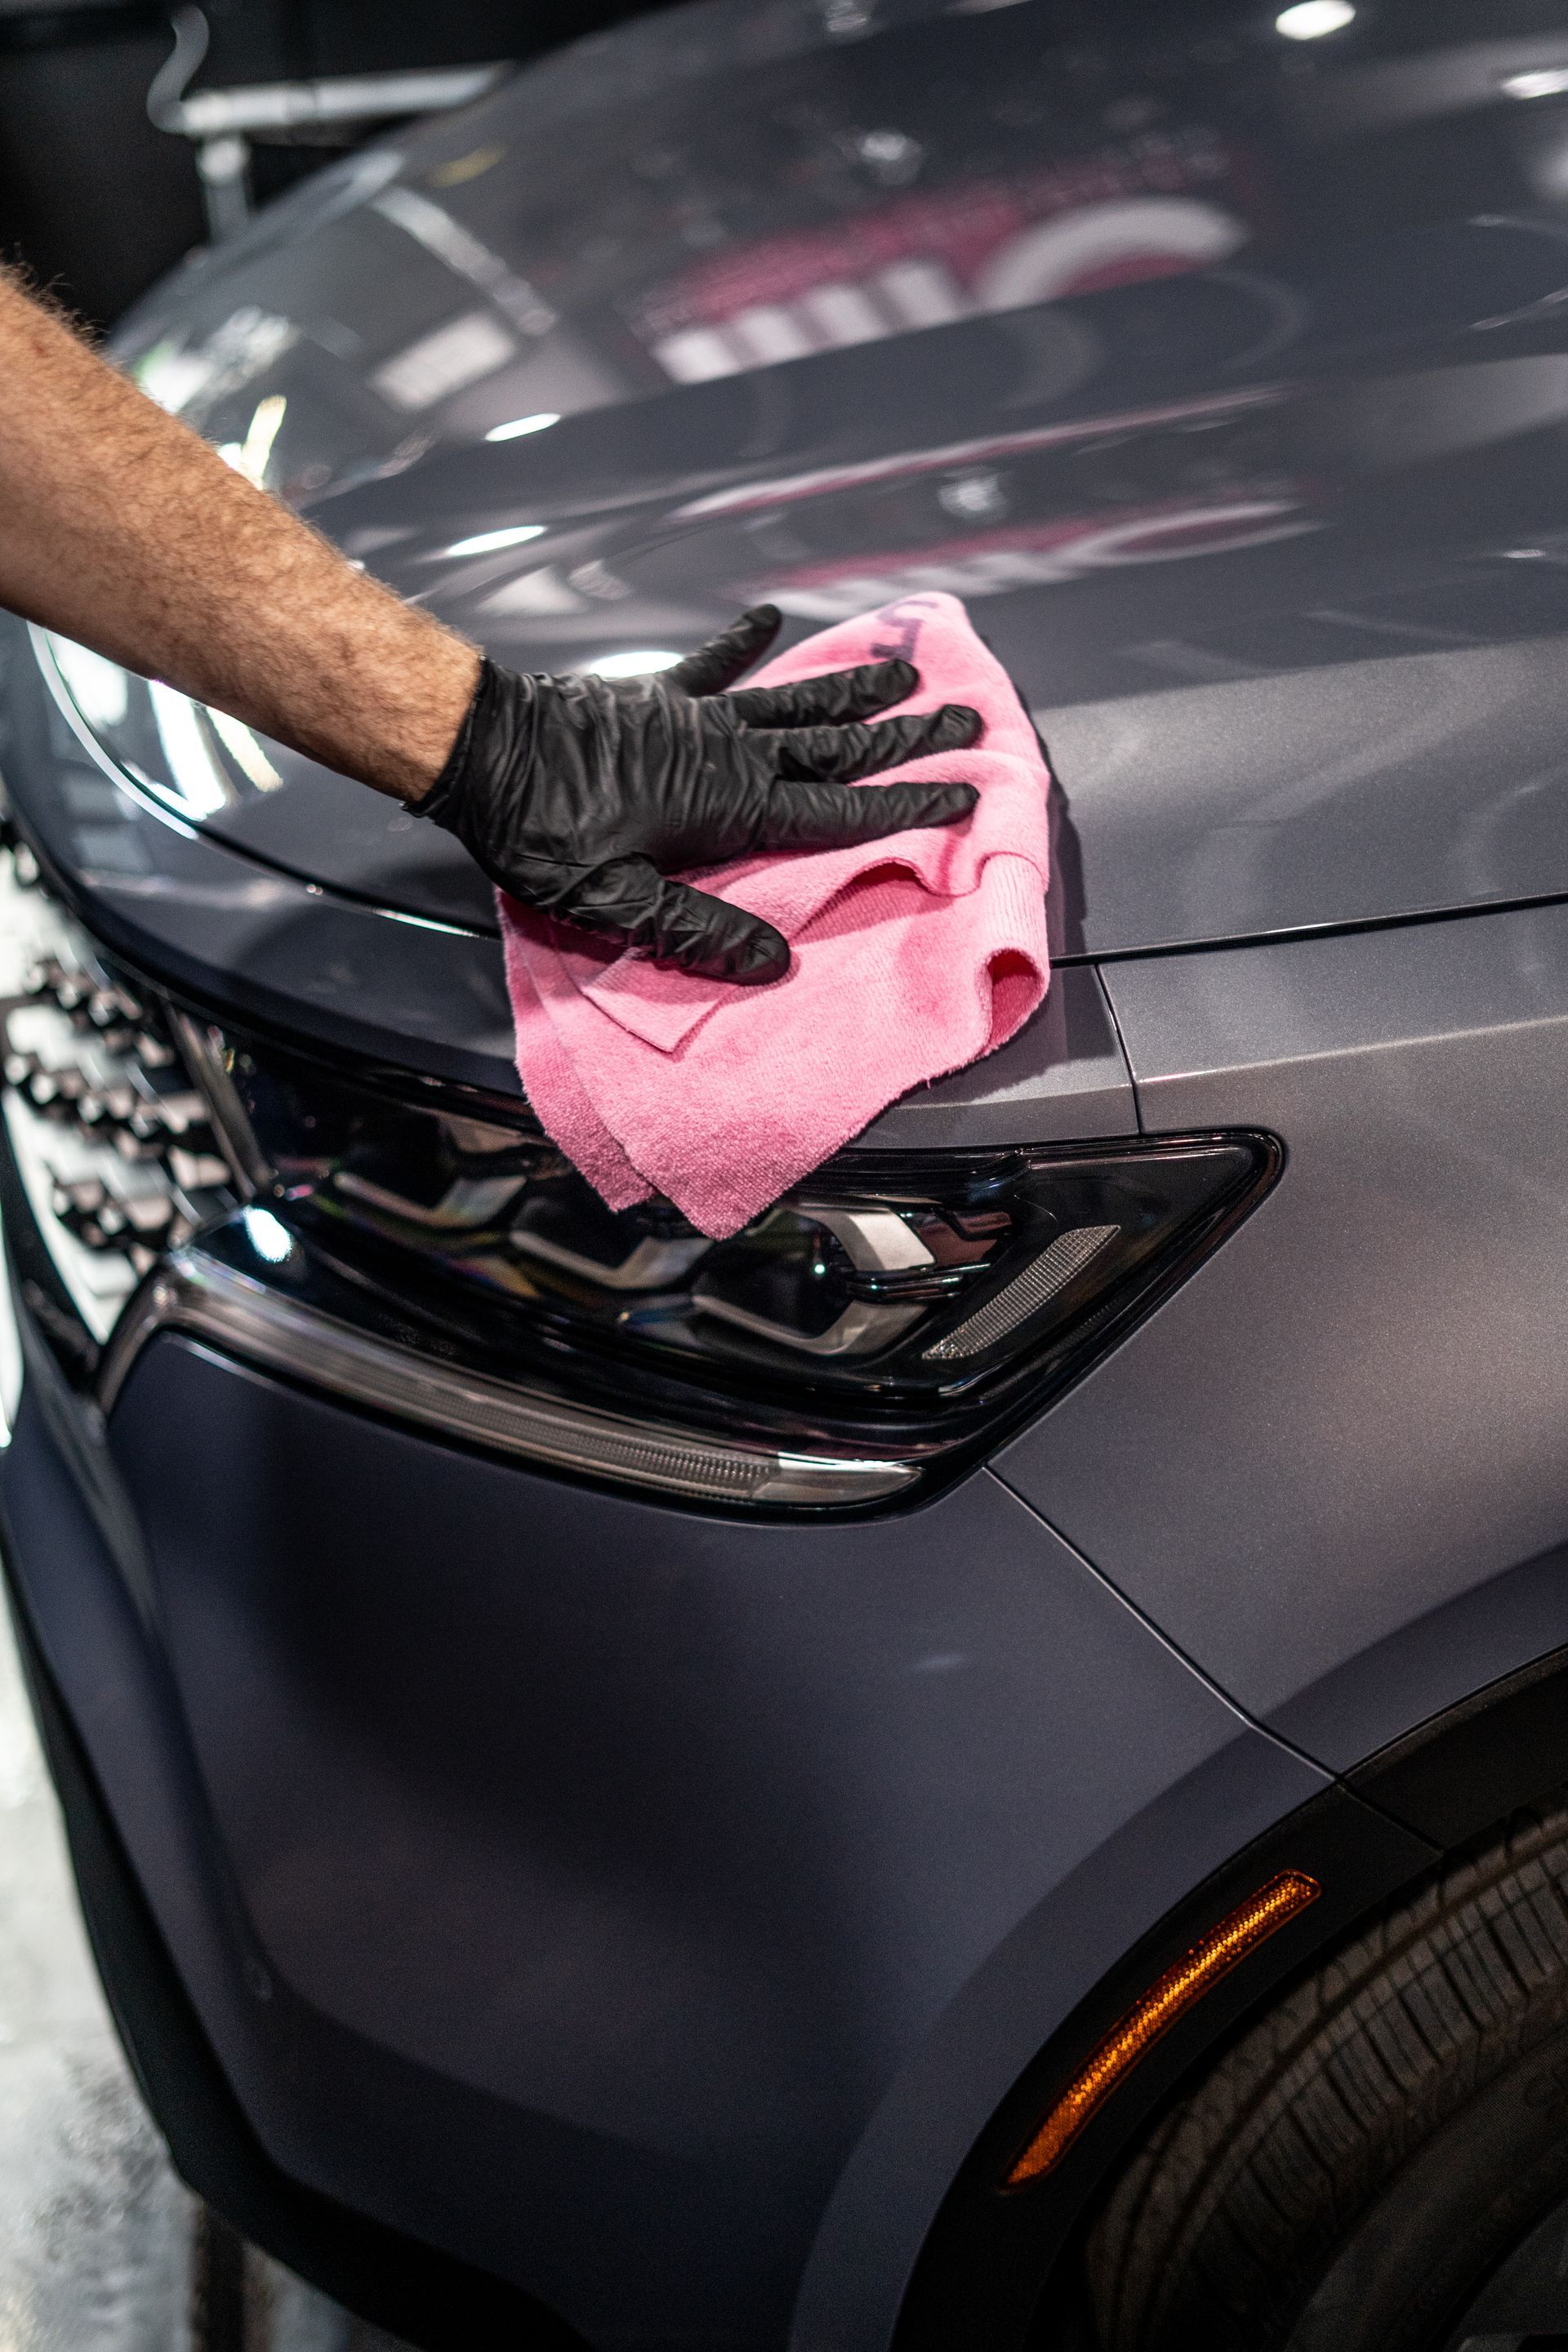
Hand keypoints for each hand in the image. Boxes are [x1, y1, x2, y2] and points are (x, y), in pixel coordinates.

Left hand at [412, 604, 979, 982]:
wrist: (484, 748)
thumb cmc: (541, 833)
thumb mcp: (617, 903)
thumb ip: (697, 931)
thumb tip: (774, 963)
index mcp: (730, 807)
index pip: (840, 813)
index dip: (906, 807)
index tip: (964, 794)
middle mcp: (728, 752)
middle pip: (837, 747)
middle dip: (905, 738)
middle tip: (967, 720)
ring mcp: (695, 718)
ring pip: (794, 702)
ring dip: (852, 689)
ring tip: (906, 669)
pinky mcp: (655, 696)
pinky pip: (712, 665)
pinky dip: (743, 642)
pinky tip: (771, 618)